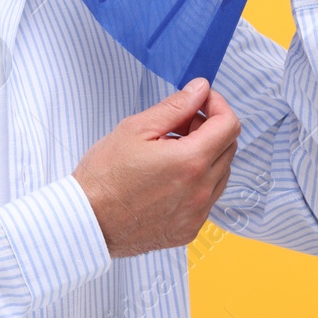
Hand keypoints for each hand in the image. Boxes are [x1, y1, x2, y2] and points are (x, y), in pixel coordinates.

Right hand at [71, 79, 240, 257]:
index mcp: (190, 162)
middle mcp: (201, 190)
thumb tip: (199, 90)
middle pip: (228, 148)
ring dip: (205, 155)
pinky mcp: (190, 228)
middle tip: (179, 123)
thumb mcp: (135, 129)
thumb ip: (174, 107)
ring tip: (169, 151)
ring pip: (221, 173)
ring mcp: (198, 213)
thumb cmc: (104, 176)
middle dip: (210, 127)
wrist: (89, 221)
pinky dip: (197, 180)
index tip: (202, 100)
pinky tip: (168, 176)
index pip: (229, 125)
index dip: (217, 105)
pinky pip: (207, 197)